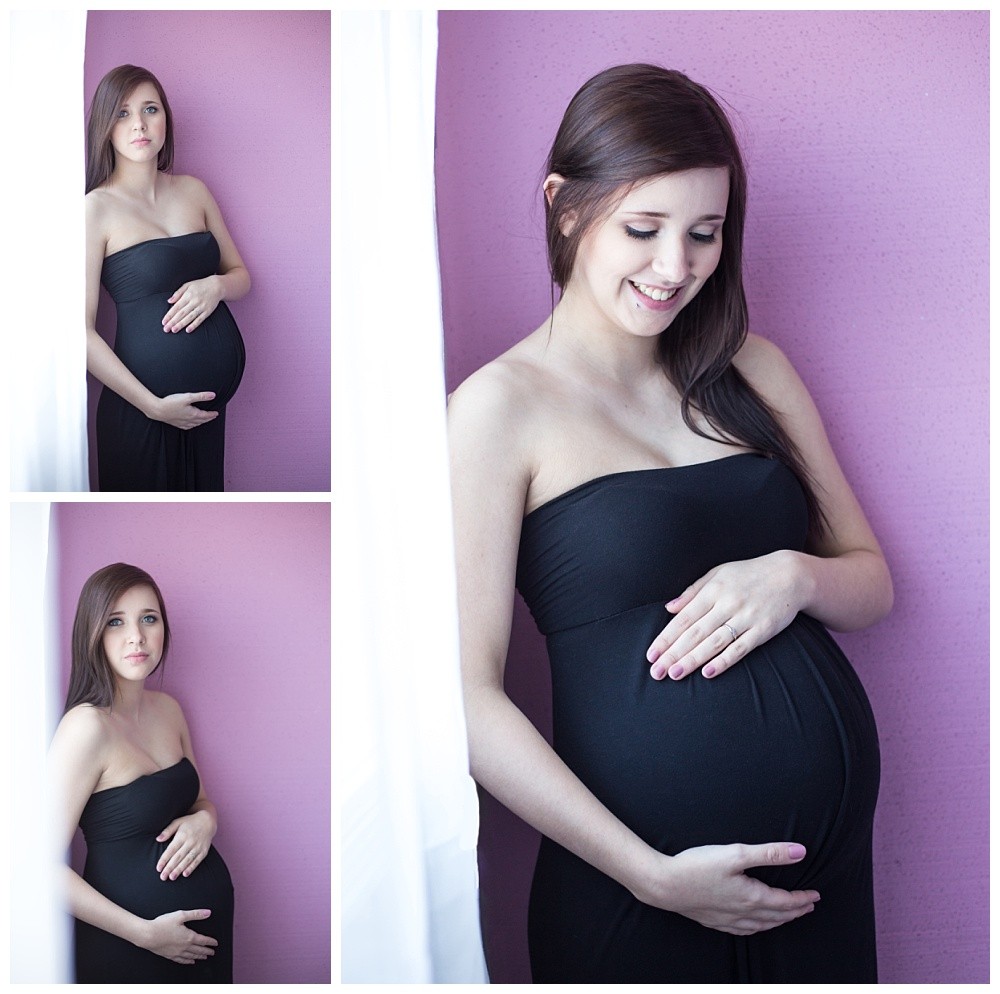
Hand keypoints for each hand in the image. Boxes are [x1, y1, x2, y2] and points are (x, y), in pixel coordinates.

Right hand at [138, 909, 217, 963]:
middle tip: (212, 953)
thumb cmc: (162, 924)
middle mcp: (184, 946)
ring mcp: (176, 952)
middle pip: (198, 950)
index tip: (215, 943)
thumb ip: (195, 914)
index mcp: (188, 936)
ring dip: (198, 957)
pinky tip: (189, 962)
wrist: (148, 935)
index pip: (203, 940)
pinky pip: (181, 960)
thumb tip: (207, 913)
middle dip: (207, 951)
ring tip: (203, 957)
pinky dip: (187, 961)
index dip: (210, 942)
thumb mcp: (181, 915)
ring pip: (191, 956)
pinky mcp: (169, 955)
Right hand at [150, 392, 218, 429]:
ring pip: (195, 424)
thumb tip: (212, 395)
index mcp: (193, 414)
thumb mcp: (187, 397)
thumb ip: (201, 396)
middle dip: (208, 418)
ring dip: (201, 422)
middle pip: (202, 420)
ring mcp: (183, 423)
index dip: (212, 414)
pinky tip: (191, 425)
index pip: (206, 415)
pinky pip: (187, 427)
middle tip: (213, 416)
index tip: (216, 413)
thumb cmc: (171, 403)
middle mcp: (189, 420)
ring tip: (204, 420)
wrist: (157, 410)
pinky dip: (192, 425)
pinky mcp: (176, 424)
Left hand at [156, 810, 215, 880]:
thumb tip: (158, 839)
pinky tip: (185, 874)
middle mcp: (190, 841)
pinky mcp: (204, 851)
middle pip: (178, 856)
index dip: (164, 859)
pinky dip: (191, 867)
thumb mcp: (178, 822)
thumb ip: (167, 830)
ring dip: (179, 869)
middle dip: (170, 867)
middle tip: (163, 877)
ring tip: (172, 877)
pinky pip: (197, 861)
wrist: (208, 821)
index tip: (158, 868)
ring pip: (187, 860)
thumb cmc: (189, 822)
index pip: (171, 849)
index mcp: (182, 835)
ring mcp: (198, 846)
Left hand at [163, 276, 222, 332]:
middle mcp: (194, 301)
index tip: (164, 322)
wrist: (216, 286)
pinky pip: (200, 319)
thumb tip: (169, 301)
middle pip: (181, 313)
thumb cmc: (200, 285)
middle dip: (173, 322)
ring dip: (181, 324)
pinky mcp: (208, 311)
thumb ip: (178, 293)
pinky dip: (194, 325)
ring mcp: (201, 307)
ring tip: (174, 330)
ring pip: (189, 317)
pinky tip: (188, 330)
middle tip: (166, 329)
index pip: (176, 307)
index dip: (169, 315)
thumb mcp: (187, 285)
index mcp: (187, 295)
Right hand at [637, 841, 818, 934]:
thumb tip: (800, 852)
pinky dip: (758, 928)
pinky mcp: (714, 921)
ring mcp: (728, 920)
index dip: (803, 899)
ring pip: (762, 926)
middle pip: (777, 916)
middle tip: (808, 906)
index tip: (816, 895)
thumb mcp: (735, 853)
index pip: (786, 902)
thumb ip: (769, 853)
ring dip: (779, 921)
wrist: (665, 885)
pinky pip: (744, 930)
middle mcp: (743, 913)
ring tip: (787, 916)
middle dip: (795, 911)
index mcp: (752, 897)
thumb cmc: (698, 867)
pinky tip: (754, 925)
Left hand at [646, 552, 803, 680]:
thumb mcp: (718, 574)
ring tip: (675, 674)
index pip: (684, 618)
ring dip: (693, 659)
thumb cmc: (748, 575)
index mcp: (713, 590)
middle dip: (674, 653)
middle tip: (657, 671)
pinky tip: (708, 673)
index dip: (666, 637)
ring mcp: (746, 617)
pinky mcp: (763, 630)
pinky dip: (724, 661)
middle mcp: (727, 603)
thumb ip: (692, 592)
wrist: (790, 575)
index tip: (651, 654)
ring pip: (714, 642)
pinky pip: (741, 648)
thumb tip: (668, 608)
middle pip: (695, 632)